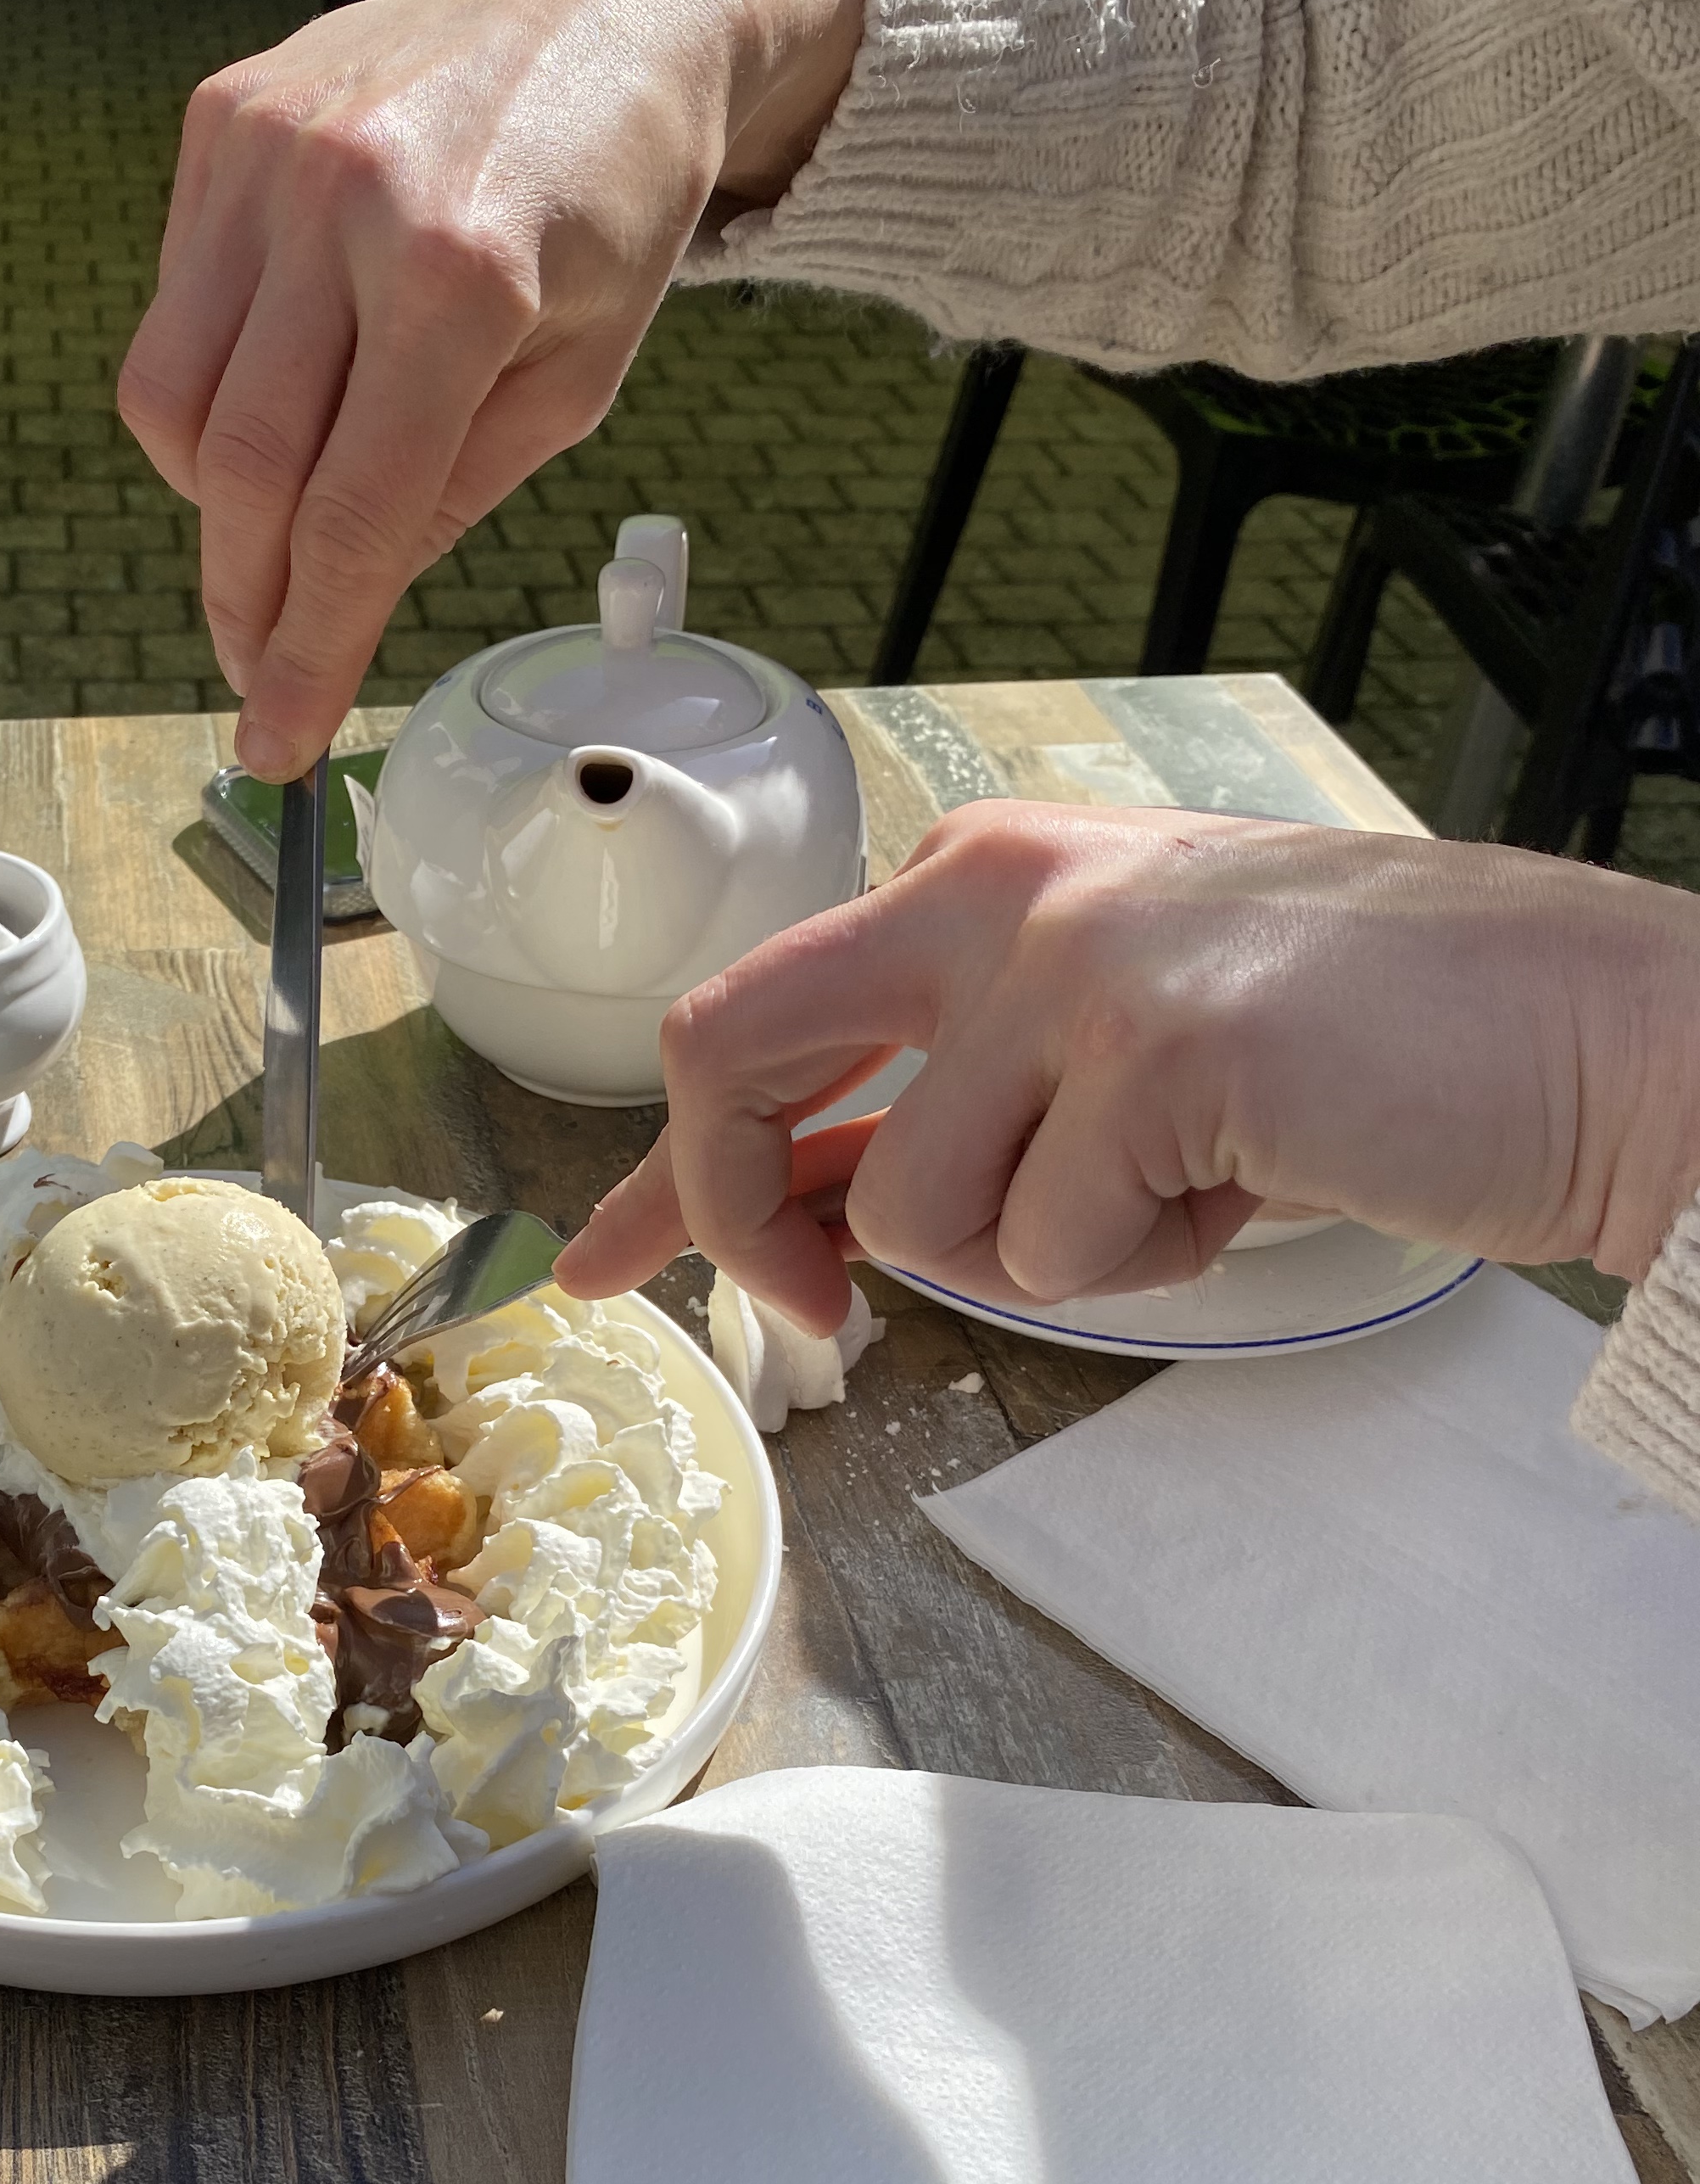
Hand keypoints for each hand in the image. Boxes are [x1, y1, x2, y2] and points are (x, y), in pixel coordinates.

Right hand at [116, 0, 861, 781]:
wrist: (606, 5)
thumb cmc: (608, 202)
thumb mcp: (575, 381)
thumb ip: (451, 494)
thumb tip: (339, 600)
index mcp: (462, 279)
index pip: (350, 517)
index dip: (306, 651)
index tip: (277, 740)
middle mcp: (346, 203)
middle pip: (238, 469)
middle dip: (242, 601)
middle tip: (259, 671)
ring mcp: (267, 150)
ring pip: (171, 397)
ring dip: (210, 499)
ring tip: (279, 518)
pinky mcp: (221, 117)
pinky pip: (175, 304)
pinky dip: (211, 383)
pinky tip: (283, 381)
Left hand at [558, 802, 1699, 1323]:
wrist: (1582, 1034)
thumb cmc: (1357, 1051)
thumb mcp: (1107, 1052)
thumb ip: (944, 1111)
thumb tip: (806, 1219)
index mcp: (980, 875)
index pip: (753, 1017)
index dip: (664, 1167)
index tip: (601, 1261)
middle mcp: (998, 886)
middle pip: (730, 1055)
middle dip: (739, 1213)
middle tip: (820, 1308)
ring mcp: (1073, 960)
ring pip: (922, 1213)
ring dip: (1047, 1255)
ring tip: (1183, 1185)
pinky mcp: (1157, 1050)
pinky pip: (1053, 1251)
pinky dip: (1148, 1265)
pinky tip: (1245, 1186)